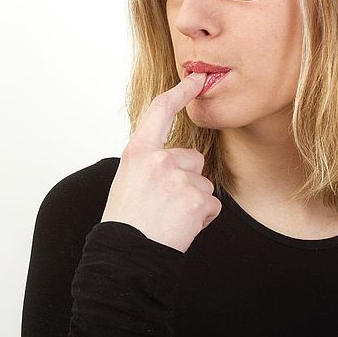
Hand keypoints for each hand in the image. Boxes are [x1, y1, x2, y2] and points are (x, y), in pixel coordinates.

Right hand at [100, 72, 221, 252]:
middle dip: (187, 179)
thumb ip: (150, 163)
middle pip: (193, 159)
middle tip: (164, 204)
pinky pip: (211, 205)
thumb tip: (176, 160)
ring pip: (203, 184)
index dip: (180, 92)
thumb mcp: (128, 180)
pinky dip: (202, 219)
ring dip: (193, 202)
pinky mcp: (196, 200)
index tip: (195, 79)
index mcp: (138, 153)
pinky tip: (181, 228)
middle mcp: (159, 160)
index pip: (160, 112)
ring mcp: (179, 179)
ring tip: (169, 218)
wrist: (126, 256)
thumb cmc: (126, 222)